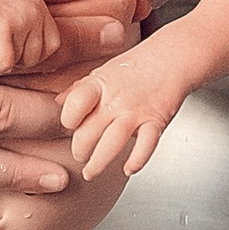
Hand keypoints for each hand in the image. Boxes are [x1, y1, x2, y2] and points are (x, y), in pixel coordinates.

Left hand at [60, 46, 189, 180]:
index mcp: (99, 85)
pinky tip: (128, 169)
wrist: (171, 57)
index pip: (74, 104)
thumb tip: (57, 103)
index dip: (67, 119)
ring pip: (113, 143)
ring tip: (91, 172)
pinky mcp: (156, 121)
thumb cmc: (136, 67)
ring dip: (99, 163)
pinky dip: (137, 160)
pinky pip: (146, 145)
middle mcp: (115, 100)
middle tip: (80, 157)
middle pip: (89, 132)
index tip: (69, 127)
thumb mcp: (102, 73)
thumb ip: (79, 90)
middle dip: (80, 151)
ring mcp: (136, 111)